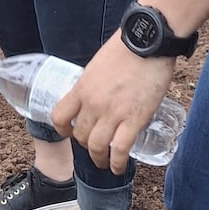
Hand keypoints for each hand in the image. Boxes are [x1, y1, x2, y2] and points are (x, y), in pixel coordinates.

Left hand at [50, 29, 174, 173]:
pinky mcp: (135, 119)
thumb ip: (94, 83)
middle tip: (95, 147)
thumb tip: (96, 93)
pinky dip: (117, 164)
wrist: (149, 41)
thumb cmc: (127, 48)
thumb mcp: (98, 65)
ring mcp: (113, 113)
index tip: (70, 132)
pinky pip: (120, 150)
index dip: (62, 129)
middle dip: (86, 146)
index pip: (59, 116)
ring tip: (105, 163)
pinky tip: (118, 168)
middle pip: (81, 136)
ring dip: (100, 159)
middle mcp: (93, 104)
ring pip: (98, 147)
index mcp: (82, 88)